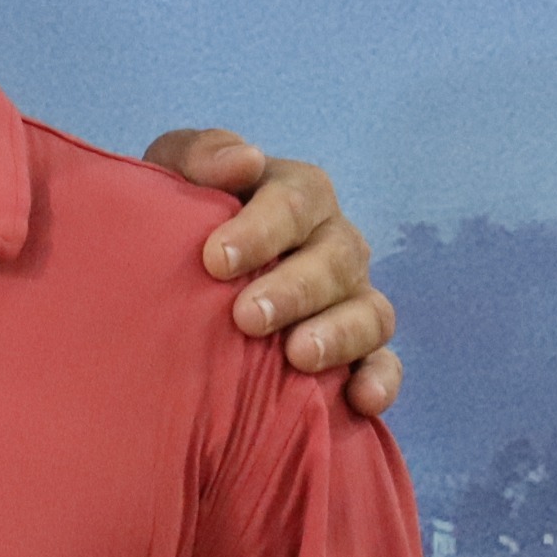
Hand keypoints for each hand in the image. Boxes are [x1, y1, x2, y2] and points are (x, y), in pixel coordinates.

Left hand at [142, 130, 401, 419]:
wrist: (176, 277)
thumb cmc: (176, 221)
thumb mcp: (172, 176)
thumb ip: (201, 156)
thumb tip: (245, 160)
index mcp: (295, 195)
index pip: (295, 199)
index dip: (261, 228)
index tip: (215, 260)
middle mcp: (332, 243)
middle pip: (335, 259)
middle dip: (294, 289)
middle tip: (247, 317)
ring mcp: (350, 298)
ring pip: (370, 312)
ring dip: (340, 334)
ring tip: (298, 357)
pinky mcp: (358, 351)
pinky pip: (384, 364)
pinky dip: (379, 379)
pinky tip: (360, 400)